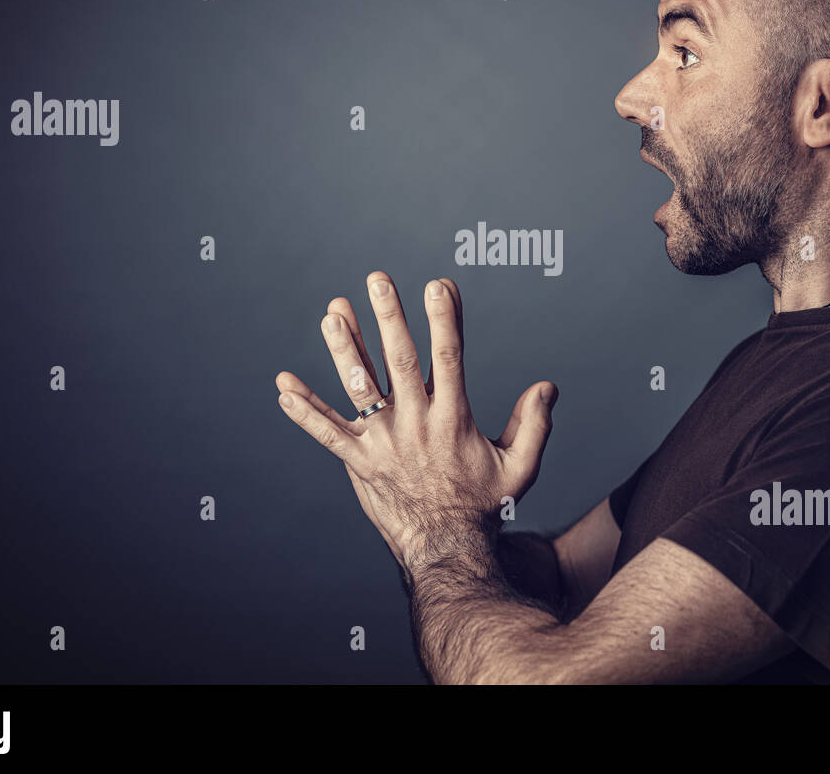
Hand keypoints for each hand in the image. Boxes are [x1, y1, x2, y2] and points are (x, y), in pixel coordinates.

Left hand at [274, 271, 557, 569]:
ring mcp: (383, 442)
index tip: (439, 284)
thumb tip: (547, 386)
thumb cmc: (483, 506)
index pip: (449, 358)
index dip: (445, 319)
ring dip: (344, 349)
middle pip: (399, 361)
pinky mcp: (359, 462)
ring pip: (359, 388)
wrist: (446, 550)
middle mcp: (415, 424)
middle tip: (378, 279)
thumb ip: (533, 424)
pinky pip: (326, 434)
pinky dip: (304, 411)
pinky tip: (283, 387)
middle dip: (388, 316)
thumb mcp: (520, 466)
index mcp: (453, 419)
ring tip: (332, 312)